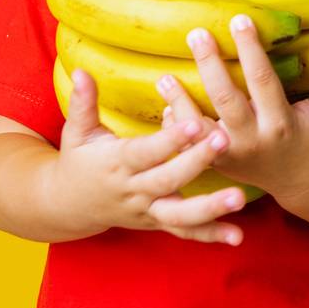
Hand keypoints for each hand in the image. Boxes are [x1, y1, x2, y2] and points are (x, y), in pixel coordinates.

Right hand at [49, 67, 246, 245]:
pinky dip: (211, 234)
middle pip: (168, 179)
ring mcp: (147, 210)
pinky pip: (185, 232)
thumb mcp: (77, 131)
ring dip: (211, 208)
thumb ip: (83, 103)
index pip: (146, 152)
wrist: (69, 205)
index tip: (194, 122)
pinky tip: (238, 236)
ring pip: (179, 214)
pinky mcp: (158, 223)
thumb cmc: (79, 159)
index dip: (169, 139)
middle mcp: (134, 190)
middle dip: (196, 162)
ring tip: (239, 198)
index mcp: (117, 163)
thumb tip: (82, 71)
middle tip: (224, 141)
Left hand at [158, 14, 308, 204]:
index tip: (240, 20)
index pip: (262, 79)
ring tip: (164, 75)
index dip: (250, 49)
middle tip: (197, 33)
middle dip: (209, 64)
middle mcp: (252, 140)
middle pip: (225, 98)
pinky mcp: (216, 163)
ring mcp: (230, 154)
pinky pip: (189, 145)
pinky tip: (167, 101)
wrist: (302, 182)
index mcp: (281, 124)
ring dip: (180, 100)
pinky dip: (176, 123)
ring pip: (198, 127)